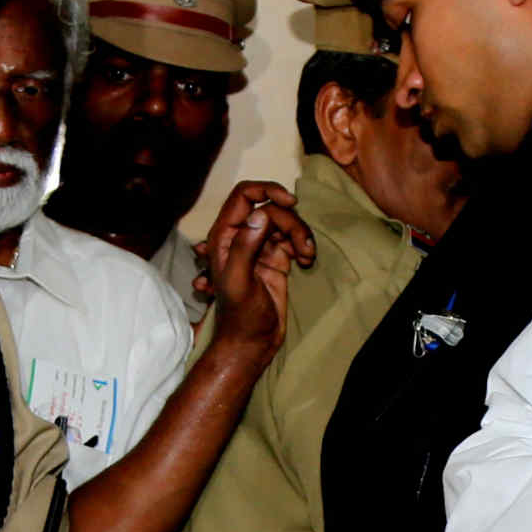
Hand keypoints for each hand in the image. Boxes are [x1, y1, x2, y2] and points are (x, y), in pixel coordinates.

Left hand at [196, 183, 312, 354]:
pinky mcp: (277, 257)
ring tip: (307, 257)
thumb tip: (261, 214)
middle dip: (291, 223)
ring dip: (301, 235)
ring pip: (285, 222)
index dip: (266, 190)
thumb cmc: (240, 316)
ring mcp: (260, 246)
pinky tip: (306, 261)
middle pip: (271, 208)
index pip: (243, 195)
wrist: (253, 342)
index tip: (290, 203)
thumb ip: (245, 246)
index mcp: (224, 236)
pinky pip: (293, 238)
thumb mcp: (238, 281)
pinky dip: (304, 245)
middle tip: (303, 247)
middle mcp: (242, 236)